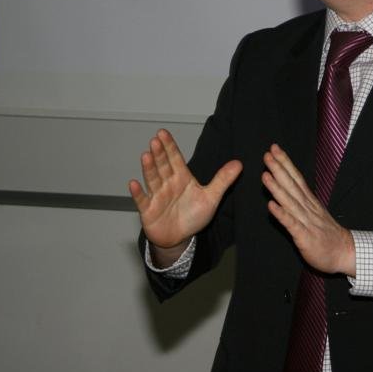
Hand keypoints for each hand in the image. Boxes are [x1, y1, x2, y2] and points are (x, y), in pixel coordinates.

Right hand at [129, 129, 242, 262]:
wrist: (179, 238)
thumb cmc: (193, 216)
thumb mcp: (211, 197)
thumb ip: (223, 180)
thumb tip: (239, 163)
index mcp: (182, 178)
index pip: (175, 158)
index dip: (169, 146)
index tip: (163, 133)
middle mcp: (168, 184)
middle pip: (163, 166)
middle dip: (159, 153)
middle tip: (155, 140)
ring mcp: (157, 196)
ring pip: (152, 179)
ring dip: (149, 168)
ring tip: (146, 155)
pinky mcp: (149, 210)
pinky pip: (143, 200)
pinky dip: (138, 193)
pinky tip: (133, 183)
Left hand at [262, 144, 355, 275]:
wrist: (345, 252)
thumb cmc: (327, 234)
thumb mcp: (315, 212)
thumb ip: (301, 200)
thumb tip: (287, 185)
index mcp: (309, 201)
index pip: (296, 177)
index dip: (285, 163)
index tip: (274, 149)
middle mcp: (308, 207)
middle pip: (292, 185)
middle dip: (279, 169)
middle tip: (267, 154)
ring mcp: (306, 221)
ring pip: (290, 202)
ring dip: (277, 188)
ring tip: (265, 175)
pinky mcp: (304, 236)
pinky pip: (291, 224)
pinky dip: (281, 214)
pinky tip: (271, 206)